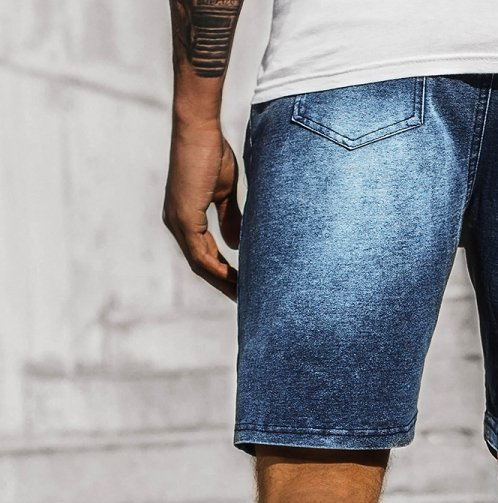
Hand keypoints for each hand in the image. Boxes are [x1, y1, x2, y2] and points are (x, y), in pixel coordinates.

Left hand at [163, 121, 240, 300]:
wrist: (199, 128)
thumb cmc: (211, 151)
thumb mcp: (223, 191)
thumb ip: (229, 218)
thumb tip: (235, 245)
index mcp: (185, 216)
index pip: (203, 253)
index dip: (222, 272)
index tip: (241, 285)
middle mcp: (176, 222)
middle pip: (200, 264)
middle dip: (222, 283)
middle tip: (244, 300)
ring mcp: (178, 221)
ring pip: (200, 263)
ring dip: (221, 281)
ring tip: (242, 296)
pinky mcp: (184, 217)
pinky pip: (201, 253)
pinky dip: (217, 269)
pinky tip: (234, 280)